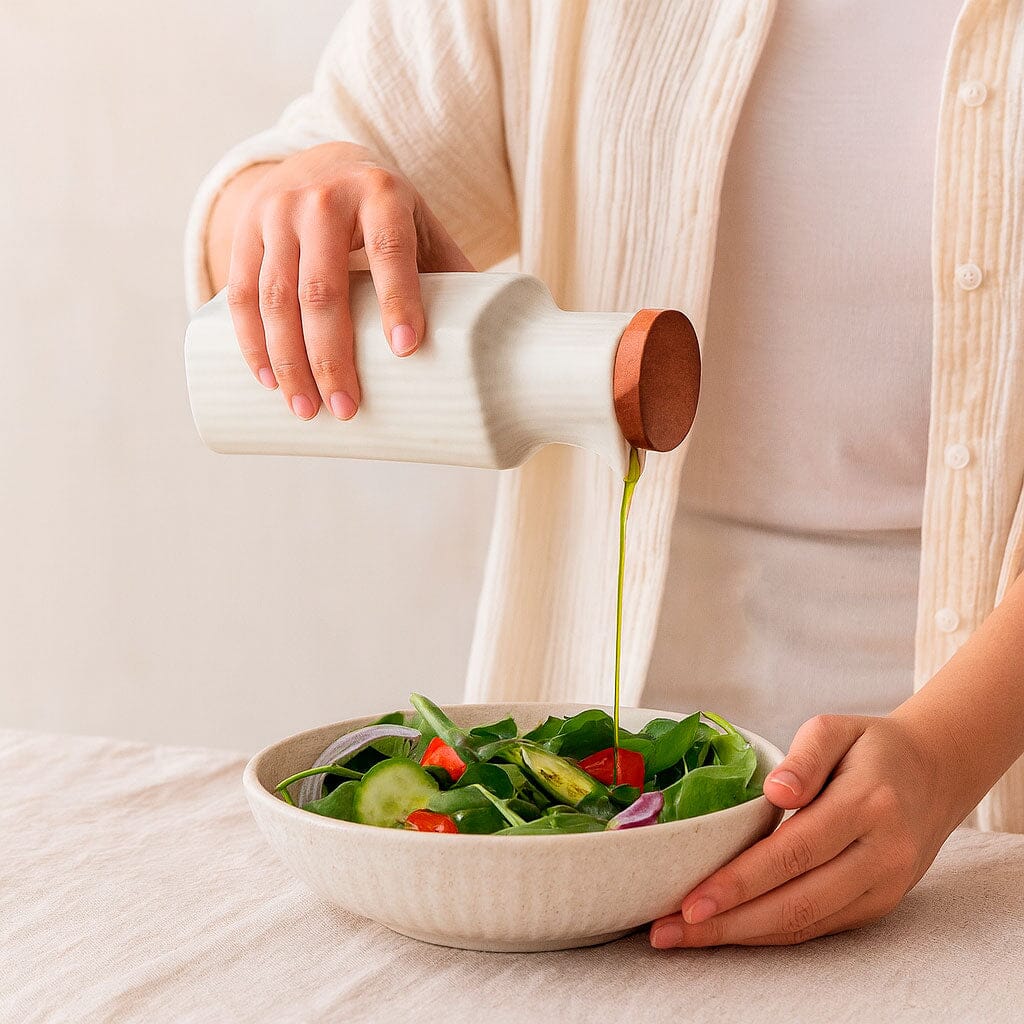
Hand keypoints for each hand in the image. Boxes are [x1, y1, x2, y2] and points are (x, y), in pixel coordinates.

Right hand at [223, 142, 471, 420]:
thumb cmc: (385, 212)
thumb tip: (496, 347)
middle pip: (322, 288)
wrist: (323, 161)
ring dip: (287, 361)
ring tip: (306, 409)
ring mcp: (278, 213)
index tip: (406, 352)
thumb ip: (450, 275)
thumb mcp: (421, 227)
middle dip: (330, 357)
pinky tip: (266, 380)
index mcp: (381, 194)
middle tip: (345, 409)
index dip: (398, 299)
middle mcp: (324, 199)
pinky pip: (238, 292)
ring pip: (274, 297)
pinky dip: (251, 341)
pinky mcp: (245, 231)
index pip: (389, 249)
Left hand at [650, 713, 962, 947]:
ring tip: (686, 937)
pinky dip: (771, 934)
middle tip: (670, 929)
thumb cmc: (871, 747)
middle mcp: (883, 854)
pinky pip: (820, 927)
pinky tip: (730, 931)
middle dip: (730, 921)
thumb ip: (804, 756)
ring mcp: (885, 886)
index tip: (692, 899)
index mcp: (869, 803)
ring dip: (743, 936)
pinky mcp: (879, 905)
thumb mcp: (835, 728)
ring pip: (808, 924)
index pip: (796, 851)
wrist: (934, 773)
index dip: (741, 881)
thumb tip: (775, 792)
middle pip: (799, 901)